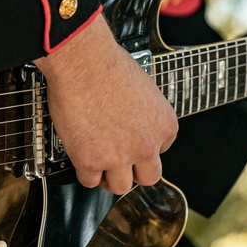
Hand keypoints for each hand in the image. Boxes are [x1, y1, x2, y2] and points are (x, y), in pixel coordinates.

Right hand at [34, 15, 177, 193]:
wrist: (82, 60)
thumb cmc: (108, 64)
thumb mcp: (144, 90)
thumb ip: (144, 115)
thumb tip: (134, 126)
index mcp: (165, 126)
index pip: (162, 150)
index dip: (143, 145)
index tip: (130, 139)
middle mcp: (146, 145)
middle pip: (149, 177)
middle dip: (134, 170)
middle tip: (119, 159)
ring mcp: (119, 156)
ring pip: (120, 186)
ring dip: (109, 176)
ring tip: (98, 160)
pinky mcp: (90, 160)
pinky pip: (90, 181)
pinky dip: (85, 171)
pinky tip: (81, 154)